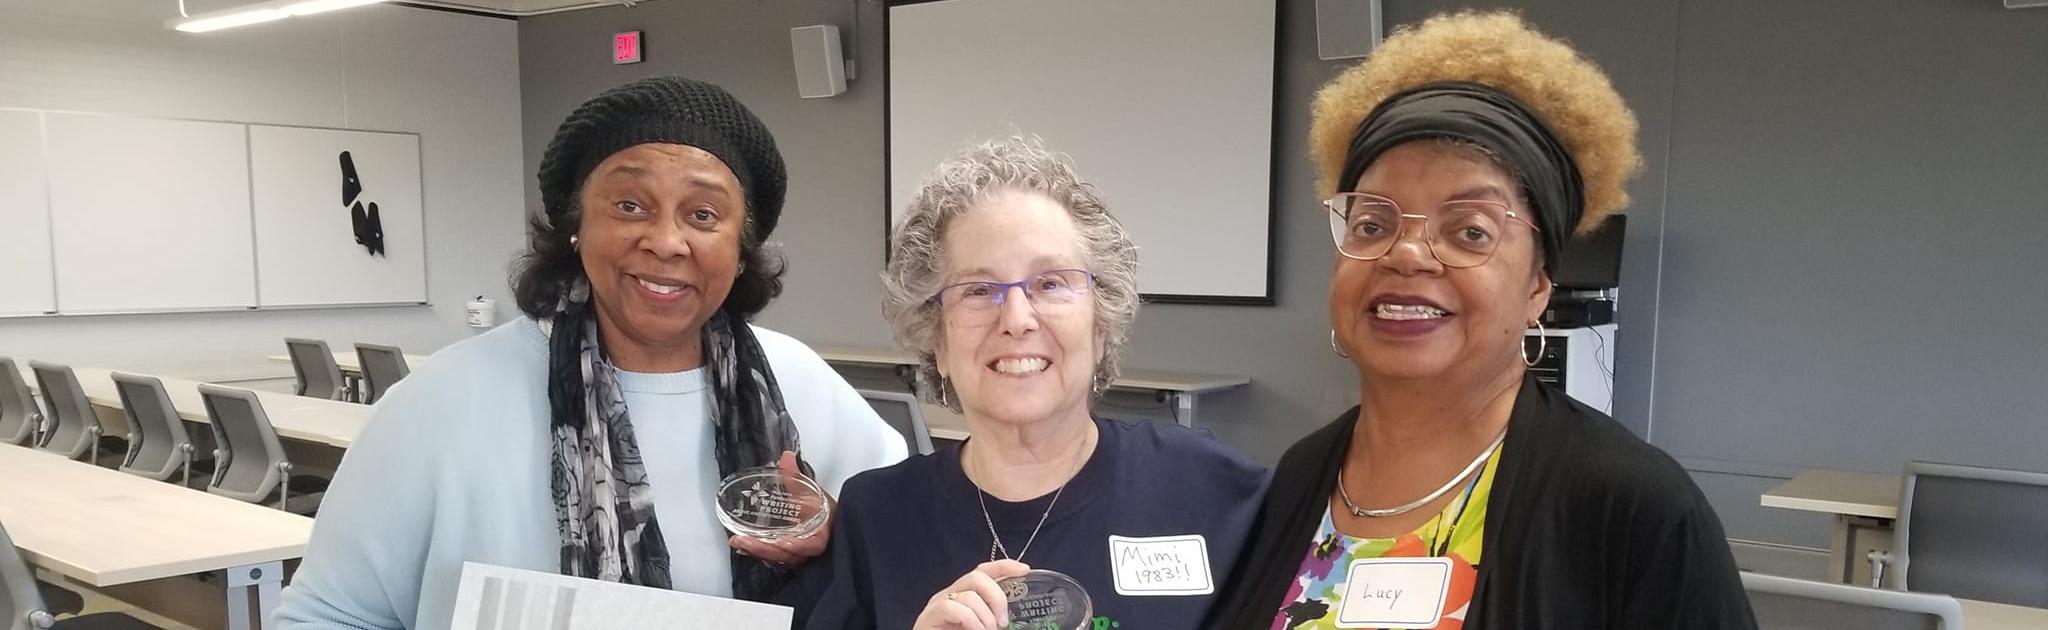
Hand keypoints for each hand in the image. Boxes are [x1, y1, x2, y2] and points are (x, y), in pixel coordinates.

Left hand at [729, 451, 832, 567]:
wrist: (826, 526)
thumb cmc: (823, 514)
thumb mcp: (812, 493)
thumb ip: (796, 477)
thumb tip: (786, 457)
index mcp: (819, 537)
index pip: (811, 546)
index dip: (798, 546)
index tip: (784, 541)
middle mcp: (806, 551)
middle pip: (785, 555)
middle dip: (764, 549)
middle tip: (743, 540)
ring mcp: (795, 556)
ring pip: (776, 557)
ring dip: (756, 551)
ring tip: (738, 541)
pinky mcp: (784, 556)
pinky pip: (770, 556)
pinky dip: (757, 551)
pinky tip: (742, 545)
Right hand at [912, 560, 1031, 629]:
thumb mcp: (981, 628)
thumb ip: (993, 621)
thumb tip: (1008, 621)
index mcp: (964, 596)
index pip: (984, 571)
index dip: (1004, 567)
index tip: (1024, 570)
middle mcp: (950, 594)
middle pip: (978, 576)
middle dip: (997, 596)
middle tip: (1003, 622)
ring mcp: (938, 603)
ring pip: (968, 593)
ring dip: (985, 616)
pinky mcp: (930, 615)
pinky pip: (952, 606)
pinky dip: (970, 619)